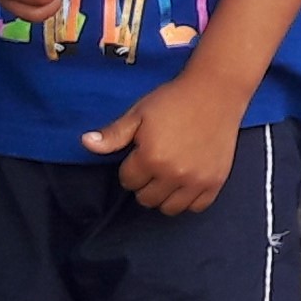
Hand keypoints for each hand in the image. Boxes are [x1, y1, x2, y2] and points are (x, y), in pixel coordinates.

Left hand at [81, 71, 248, 214]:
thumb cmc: (173, 100)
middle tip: (153, 164)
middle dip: (144, 183)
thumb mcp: (139, 113)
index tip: (140, 153)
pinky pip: (196, 207)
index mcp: (151, 157)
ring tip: (167, 176)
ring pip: (169, 208)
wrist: (215, 92)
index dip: (130, 167)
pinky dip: (188, 199)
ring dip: (163, 195)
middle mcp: (174, 174)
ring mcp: (197, 180)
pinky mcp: (215, 182)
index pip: (128, 181)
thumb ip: (113, 134)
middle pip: (146, 199)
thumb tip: (85, 143)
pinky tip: (185, 183)